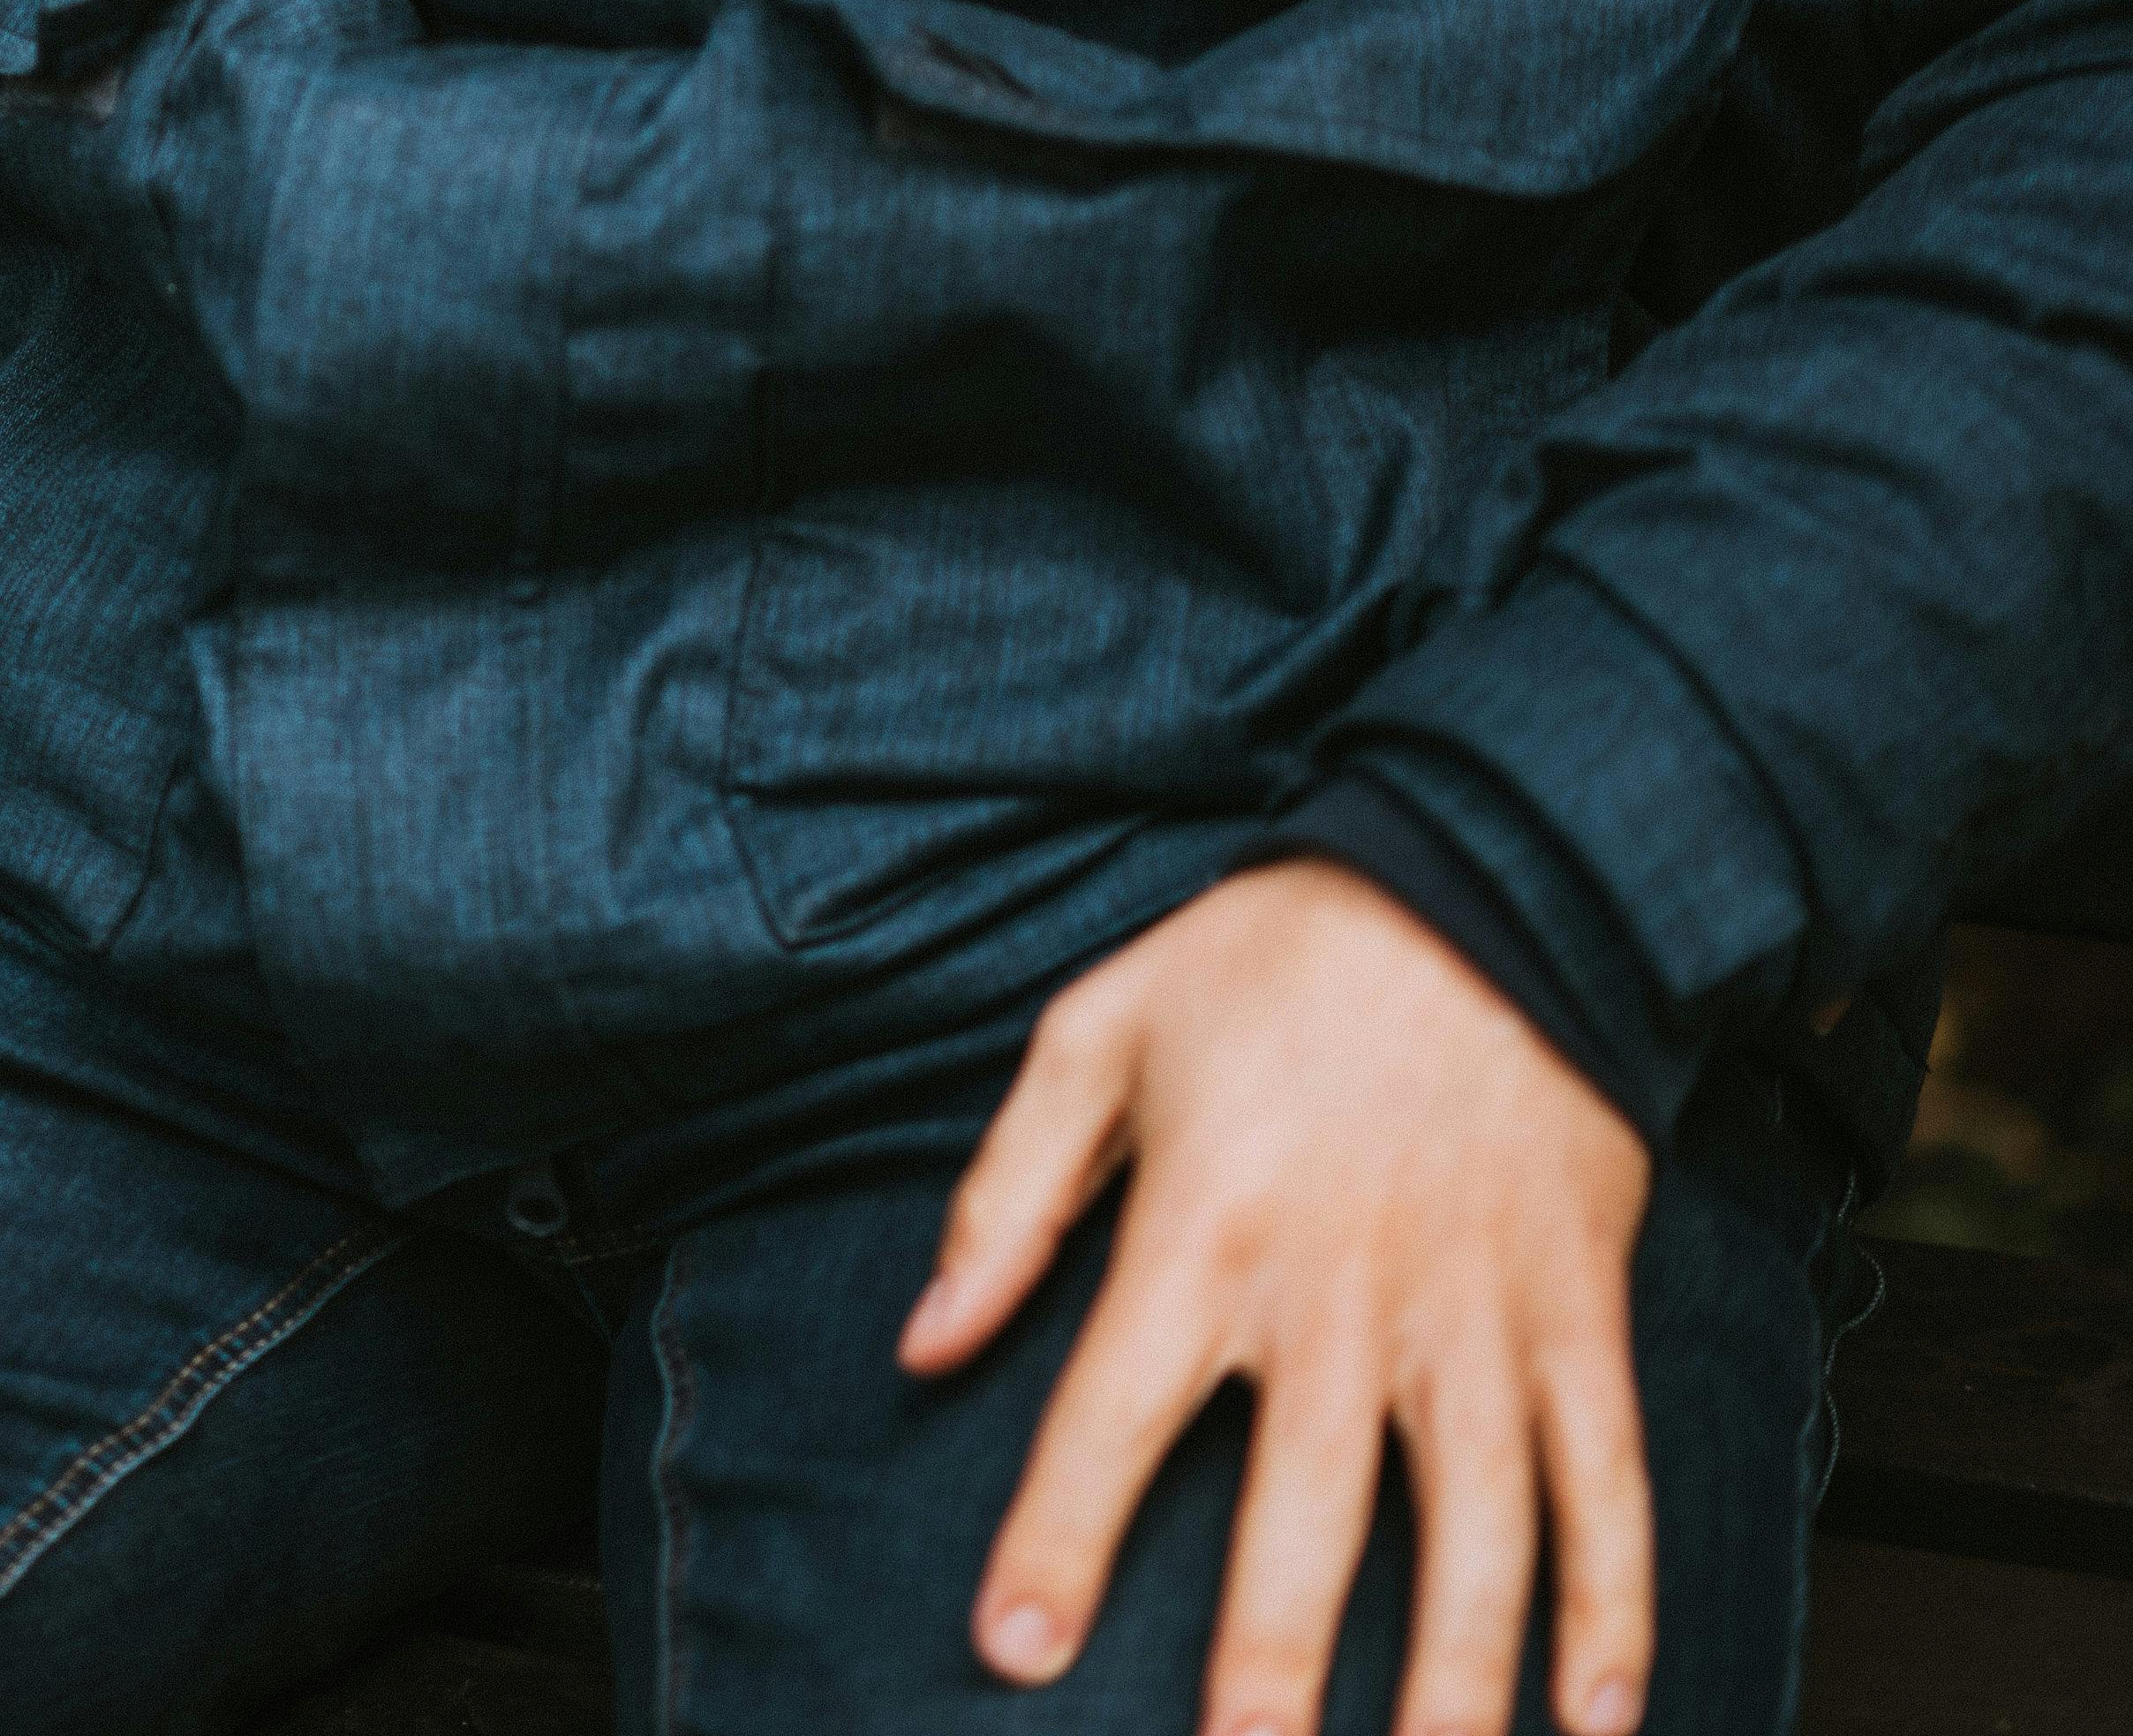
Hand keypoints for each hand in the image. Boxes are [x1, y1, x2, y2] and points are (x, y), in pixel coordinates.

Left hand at [901, 862, 1656, 1735]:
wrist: (1490, 886)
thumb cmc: (1269, 962)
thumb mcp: (1094, 1034)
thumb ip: (1006, 1197)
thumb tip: (924, 1339)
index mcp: (1206, 1233)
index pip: (1111, 1418)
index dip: (1057, 1540)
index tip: (1014, 1650)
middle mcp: (1345, 1299)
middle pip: (1305, 1519)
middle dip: (1271, 1667)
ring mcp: (1478, 1320)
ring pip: (1477, 1539)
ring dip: (1458, 1683)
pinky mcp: (1581, 1318)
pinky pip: (1608, 1486)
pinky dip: (1615, 1609)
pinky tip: (1596, 1719)